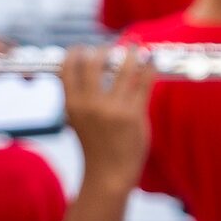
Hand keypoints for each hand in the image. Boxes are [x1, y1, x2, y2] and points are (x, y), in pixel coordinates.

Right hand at [61, 44, 154, 188]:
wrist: (108, 175)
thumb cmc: (95, 146)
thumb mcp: (77, 120)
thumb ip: (80, 96)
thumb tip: (86, 68)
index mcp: (72, 105)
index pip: (68, 68)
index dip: (76, 52)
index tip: (84, 47)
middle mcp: (91, 105)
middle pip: (95, 63)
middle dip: (104, 50)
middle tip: (112, 46)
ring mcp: (113, 109)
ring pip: (123, 69)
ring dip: (130, 54)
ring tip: (135, 47)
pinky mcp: (134, 115)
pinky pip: (143, 83)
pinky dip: (148, 68)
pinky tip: (151, 61)